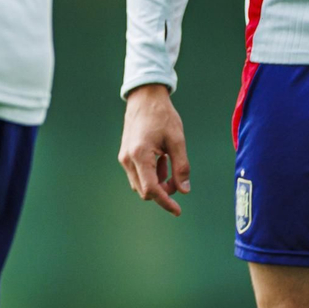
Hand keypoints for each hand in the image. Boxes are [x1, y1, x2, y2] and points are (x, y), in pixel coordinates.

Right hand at [118, 83, 191, 215]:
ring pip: (140, 184)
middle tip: (178, 178)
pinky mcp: (125, 154)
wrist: (145, 97)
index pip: (151, 189)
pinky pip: (137, 174)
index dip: (165, 202)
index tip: (178, 210)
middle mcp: (128, 159)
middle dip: (163, 191)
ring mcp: (124, 157)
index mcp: (140, 155)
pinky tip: (161, 160)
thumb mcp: (177, 140)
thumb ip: (181, 166)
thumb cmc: (162, 115)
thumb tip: (184, 190)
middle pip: (145, 191)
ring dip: (157, 182)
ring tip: (169, 163)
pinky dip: (151, 174)